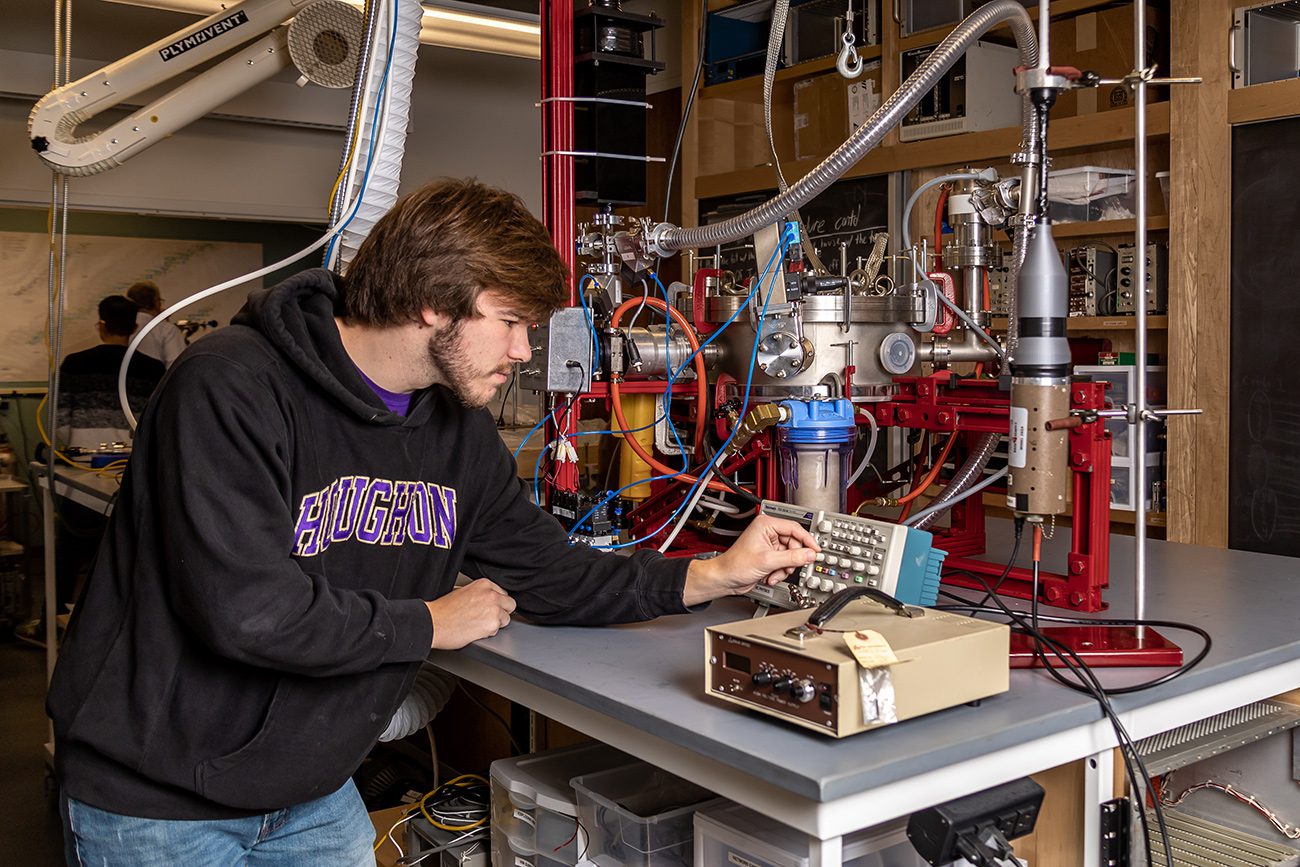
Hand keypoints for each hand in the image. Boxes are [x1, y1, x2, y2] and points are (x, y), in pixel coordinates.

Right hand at [425, 578, 516, 649]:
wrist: (433, 623)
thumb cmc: (443, 610)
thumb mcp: (462, 592)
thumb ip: (479, 594)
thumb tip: (487, 599)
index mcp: (484, 584)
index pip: (502, 593)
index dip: (496, 603)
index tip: (488, 608)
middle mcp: (491, 594)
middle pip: (509, 604)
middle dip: (501, 612)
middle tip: (486, 618)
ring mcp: (494, 609)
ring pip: (506, 618)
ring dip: (495, 623)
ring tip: (478, 624)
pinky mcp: (492, 624)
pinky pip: (497, 630)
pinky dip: (489, 633)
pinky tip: (475, 631)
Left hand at [682, 514, 818, 605]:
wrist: (726, 579)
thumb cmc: (736, 565)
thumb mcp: (768, 561)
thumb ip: (792, 557)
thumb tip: (810, 554)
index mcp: (766, 524)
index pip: (795, 528)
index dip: (807, 540)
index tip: (816, 550)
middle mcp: (768, 532)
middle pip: (795, 544)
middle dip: (792, 559)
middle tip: (788, 567)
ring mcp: (769, 544)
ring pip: (791, 555)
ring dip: (785, 568)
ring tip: (774, 573)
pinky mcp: (769, 555)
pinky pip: (785, 562)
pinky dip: (780, 571)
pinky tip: (770, 576)